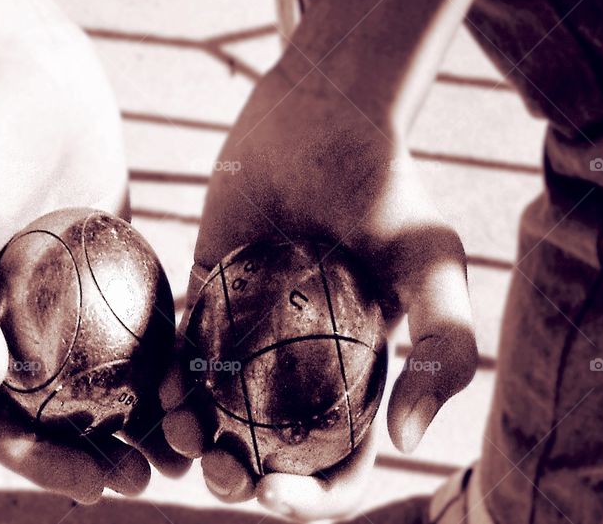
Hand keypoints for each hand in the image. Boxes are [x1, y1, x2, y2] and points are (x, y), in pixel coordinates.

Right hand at [0, 28, 184, 501]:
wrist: (31, 70)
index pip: (3, 418)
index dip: (42, 461)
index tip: (95, 482)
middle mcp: (25, 320)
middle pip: (64, 412)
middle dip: (102, 455)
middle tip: (150, 476)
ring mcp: (77, 294)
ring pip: (113, 378)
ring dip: (146, 419)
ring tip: (188, 442)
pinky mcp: (123, 259)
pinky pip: (149, 322)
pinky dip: (172, 358)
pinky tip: (204, 379)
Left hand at [160, 67, 477, 519]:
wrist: (323, 116)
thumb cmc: (387, 190)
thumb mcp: (435, 268)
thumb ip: (445, 350)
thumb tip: (407, 441)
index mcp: (356, 374)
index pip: (336, 462)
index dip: (312, 497)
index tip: (277, 495)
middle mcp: (299, 363)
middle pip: (265, 450)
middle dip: (239, 480)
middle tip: (218, 472)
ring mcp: (249, 332)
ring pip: (214, 412)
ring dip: (192, 442)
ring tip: (178, 436)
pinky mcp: (206, 293)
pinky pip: (179, 353)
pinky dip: (166, 383)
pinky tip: (157, 392)